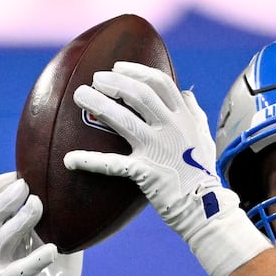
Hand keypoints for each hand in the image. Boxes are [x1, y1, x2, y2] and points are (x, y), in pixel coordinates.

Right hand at [0, 171, 83, 275]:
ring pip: (0, 238)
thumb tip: (81, 184)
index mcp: (6, 231)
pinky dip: (35, 259)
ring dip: (20, 220)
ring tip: (39, 206)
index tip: (20, 174)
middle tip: (28, 188)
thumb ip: (63, 213)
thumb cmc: (57, 271)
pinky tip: (52, 249)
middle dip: (7, 198)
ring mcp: (3, 266)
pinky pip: (17, 271)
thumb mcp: (62, 235)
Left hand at [65, 62, 267, 275]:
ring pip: (123, 119)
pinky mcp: (145, 172)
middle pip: (138, 94)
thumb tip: (187, 93)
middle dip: (114, 82)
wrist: (205, 208)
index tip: (118, 67)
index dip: (136, 71)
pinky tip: (69, 159)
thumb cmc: (203, 174)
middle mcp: (171, 129)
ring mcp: (157, 149)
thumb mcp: (204, 137)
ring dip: (98, 104)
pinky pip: (112, 164)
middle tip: (95, 80)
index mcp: (184, 118)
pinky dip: (89, 161)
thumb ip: (195, 113)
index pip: (160, 83)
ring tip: (79, 96)